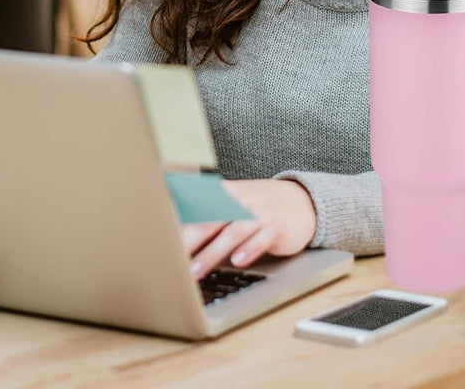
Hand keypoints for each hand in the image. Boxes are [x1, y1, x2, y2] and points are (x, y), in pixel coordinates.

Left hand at [182, 178, 316, 279]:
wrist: (303, 201)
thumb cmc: (259, 206)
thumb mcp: (234, 202)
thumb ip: (210, 214)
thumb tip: (177, 231)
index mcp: (226, 193)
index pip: (197, 206)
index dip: (178, 223)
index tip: (161, 240)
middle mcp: (241, 200)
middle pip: (210, 220)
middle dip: (188, 241)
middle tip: (171, 260)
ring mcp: (259, 213)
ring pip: (232, 232)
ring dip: (211, 252)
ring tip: (195, 271)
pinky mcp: (277, 227)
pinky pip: (261, 238)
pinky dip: (249, 249)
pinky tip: (238, 262)